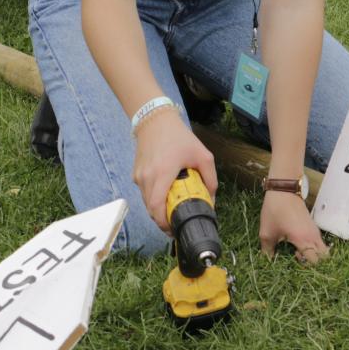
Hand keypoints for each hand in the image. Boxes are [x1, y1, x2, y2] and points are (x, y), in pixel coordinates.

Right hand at [130, 108, 216, 232]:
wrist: (155, 120)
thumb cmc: (179, 137)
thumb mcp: (202, 155)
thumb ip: (210, 178)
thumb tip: (212, 200)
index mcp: (163, 173)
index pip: (157, 206)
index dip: (164, 222)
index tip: (174, 229)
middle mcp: (147, 177)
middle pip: (151, 209)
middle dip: (162, 221)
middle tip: (176, 224)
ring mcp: (139, 176)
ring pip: (146, 203)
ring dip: (157, 211)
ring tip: (172, 212)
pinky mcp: (136, 174)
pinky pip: (144, 193)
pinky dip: (153, 199)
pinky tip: (165, 196)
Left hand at [258, 190, 329, 264]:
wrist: (283, 189)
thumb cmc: (275, 211)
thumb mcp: (267, 233)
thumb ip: (268, 252)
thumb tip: (269, 263)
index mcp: (304, 240)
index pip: (315, 262)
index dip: (306, 266)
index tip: (293, 262)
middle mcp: (313, 236)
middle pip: (324, 257)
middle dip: (313, 262)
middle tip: (297, 258)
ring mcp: (315, 230)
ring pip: (322, 248)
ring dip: (312, 253)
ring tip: (295, 251)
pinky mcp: (312, 225)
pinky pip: (317, 241)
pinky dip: (311, 246)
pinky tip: (296, 243)